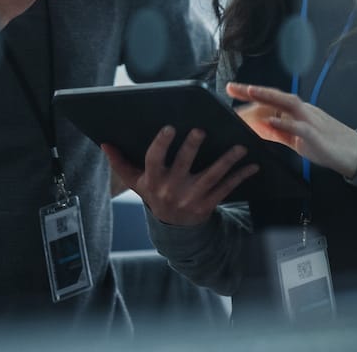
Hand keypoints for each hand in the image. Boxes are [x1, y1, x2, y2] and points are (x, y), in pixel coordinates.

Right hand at [102, 127, 258, 226]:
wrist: (173, 228)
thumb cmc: (154, 194)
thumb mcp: (136, 182)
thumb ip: (120, 162)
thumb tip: (104, 143)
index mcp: (154, 180)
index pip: (154, 160)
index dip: (161, 144)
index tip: (170, 128)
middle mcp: (172, 189)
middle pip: (183, 165)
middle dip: (191, 148)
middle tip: (201, 131)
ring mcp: (192, 198)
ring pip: (211, 177)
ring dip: (226, 161)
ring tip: (239, 147)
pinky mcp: (209, 205)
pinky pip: (226, 189)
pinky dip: (240, 177)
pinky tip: (252, 165)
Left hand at [228, 82, 356, 178]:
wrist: (354, 153)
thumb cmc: (326, 144)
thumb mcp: (297, 137)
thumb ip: (279, 132)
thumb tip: (260, 128)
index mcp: (298, 111)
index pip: (272, 99)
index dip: (253, 93)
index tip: (233, 89)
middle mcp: (303, 111)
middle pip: (276, 96)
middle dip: (253, 90)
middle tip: (232, 87)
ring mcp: (310, 122)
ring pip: (288, 104)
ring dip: (268, 97)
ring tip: (250, 92)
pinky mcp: (316, 136)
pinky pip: (299, 127)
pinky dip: (284, 123)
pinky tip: (270, 122)